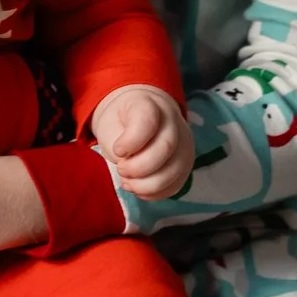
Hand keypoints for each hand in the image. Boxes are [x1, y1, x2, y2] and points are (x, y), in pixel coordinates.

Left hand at [89, 85, 192, 200]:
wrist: (141, 116)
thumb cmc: (122, 122)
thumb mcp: (109, 123)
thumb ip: (116, 141)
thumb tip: (127, 164)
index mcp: (149, 104)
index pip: (147, 121)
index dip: (131, 141)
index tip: (117, 150)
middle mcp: (173, 121)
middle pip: (166, 146)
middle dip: (139, 167)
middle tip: (121, 169)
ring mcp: (184, 142)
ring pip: (174, 169)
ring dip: (147, 184)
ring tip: (128, 183)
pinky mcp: (187, 163)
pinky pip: (176, 184)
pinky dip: (156, 192)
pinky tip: (139, 188)